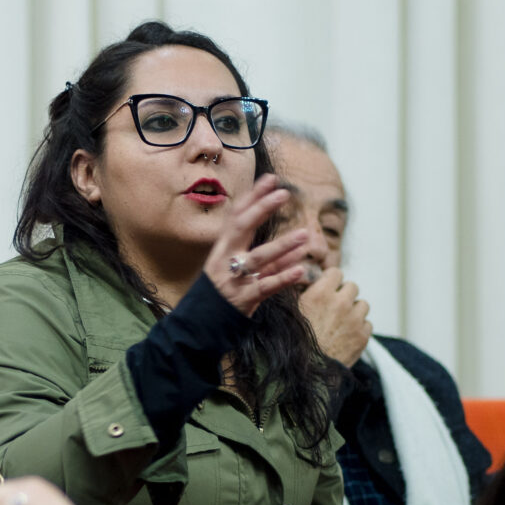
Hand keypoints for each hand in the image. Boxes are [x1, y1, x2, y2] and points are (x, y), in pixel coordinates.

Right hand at [200, 175, 313, 317]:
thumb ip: (266, 257)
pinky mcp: (243, 299)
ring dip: (283, 245)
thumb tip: (294, 244)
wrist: (199, 325)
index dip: (253, 196)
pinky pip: (265, 286)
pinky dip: (283, 278)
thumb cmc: (223, 292)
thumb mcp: (238, 269)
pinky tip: (301, 269)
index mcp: (222, 248)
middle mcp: (225, 259)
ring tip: (305, 234)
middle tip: (284, 193)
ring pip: (259, 258)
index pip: (237, 216)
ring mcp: (233, 279)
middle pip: (242, 228)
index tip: (270, 179)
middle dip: (262, 209)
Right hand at [300, 268, 371, 366]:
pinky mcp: (362, 336)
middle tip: (336, 306)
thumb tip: (308, 284)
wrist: (307, 372)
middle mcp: (340, 303)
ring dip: (354, 310)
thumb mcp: (291, 313)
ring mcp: (354, 319)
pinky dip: (360, 327)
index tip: (328, 288)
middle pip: (352, 286)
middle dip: (345, 294)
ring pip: (363, 304)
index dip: (332, 280)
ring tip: (343, 321)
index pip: (336, 272)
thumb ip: (301, 295)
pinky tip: (347, 335)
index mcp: (320, 294)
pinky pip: (367, 323)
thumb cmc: (295, 343)